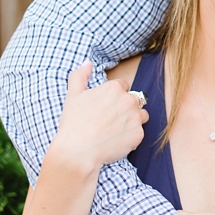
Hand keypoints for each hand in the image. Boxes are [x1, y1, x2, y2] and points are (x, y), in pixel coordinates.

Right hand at [43, 62, 147, 176]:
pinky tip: (116, 141)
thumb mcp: (73, 95)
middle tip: (109, 120)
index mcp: (115, 88)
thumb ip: (80, 75)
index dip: (114, 97)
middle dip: (125, 108)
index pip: (123, 86)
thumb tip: (87, 62)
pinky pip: (139, 134)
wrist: (78, 152)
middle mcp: (129, 100)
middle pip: (134, 100)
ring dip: (133, 121)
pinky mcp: (139, 135)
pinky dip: (131, 137)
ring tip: (115, 131)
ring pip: (141, 116)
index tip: (105, 107)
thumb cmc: (74, 123)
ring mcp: (136, 117)